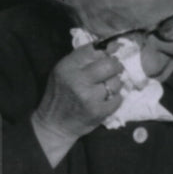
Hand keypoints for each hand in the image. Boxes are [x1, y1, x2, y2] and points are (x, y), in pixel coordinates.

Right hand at [32, 44, 124, 160]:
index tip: (115, 50)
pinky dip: (116, 98)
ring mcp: (89, 97)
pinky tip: (107, 99)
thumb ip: (81, 60)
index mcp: (67, 66)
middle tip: (116, 69)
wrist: (54, 124)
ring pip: (116, 82)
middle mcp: (78, 80)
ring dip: (116, 84)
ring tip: (108, 87)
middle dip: (117, 65)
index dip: (108, 49)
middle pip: (110, 64)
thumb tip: (108, 49)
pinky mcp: (98, 111)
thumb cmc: (60, 95)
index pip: (94, 49)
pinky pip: (118, 99)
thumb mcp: (63, 72)